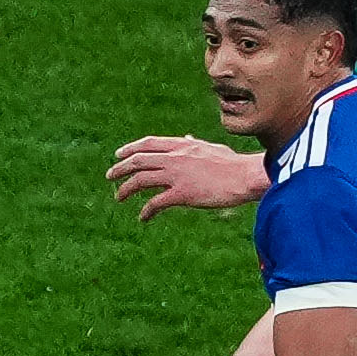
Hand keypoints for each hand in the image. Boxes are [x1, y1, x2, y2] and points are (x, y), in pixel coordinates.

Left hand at [108, 136, 268, 220]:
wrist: (246, 176)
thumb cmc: (234, 164)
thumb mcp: (212, 148)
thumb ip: (195, 144)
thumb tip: (186, 138)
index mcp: (183, 145)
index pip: (149, 143)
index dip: (131, 149)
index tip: (119, 155)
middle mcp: (176, 157)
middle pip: (139, 160)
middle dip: (120, 168)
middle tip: (109, 176)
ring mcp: (177, 175)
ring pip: (141, 180)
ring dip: (125, 189)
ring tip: (118, 197)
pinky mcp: (182, 194)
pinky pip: (155, 203)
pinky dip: (145, 211)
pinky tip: (142, 218)